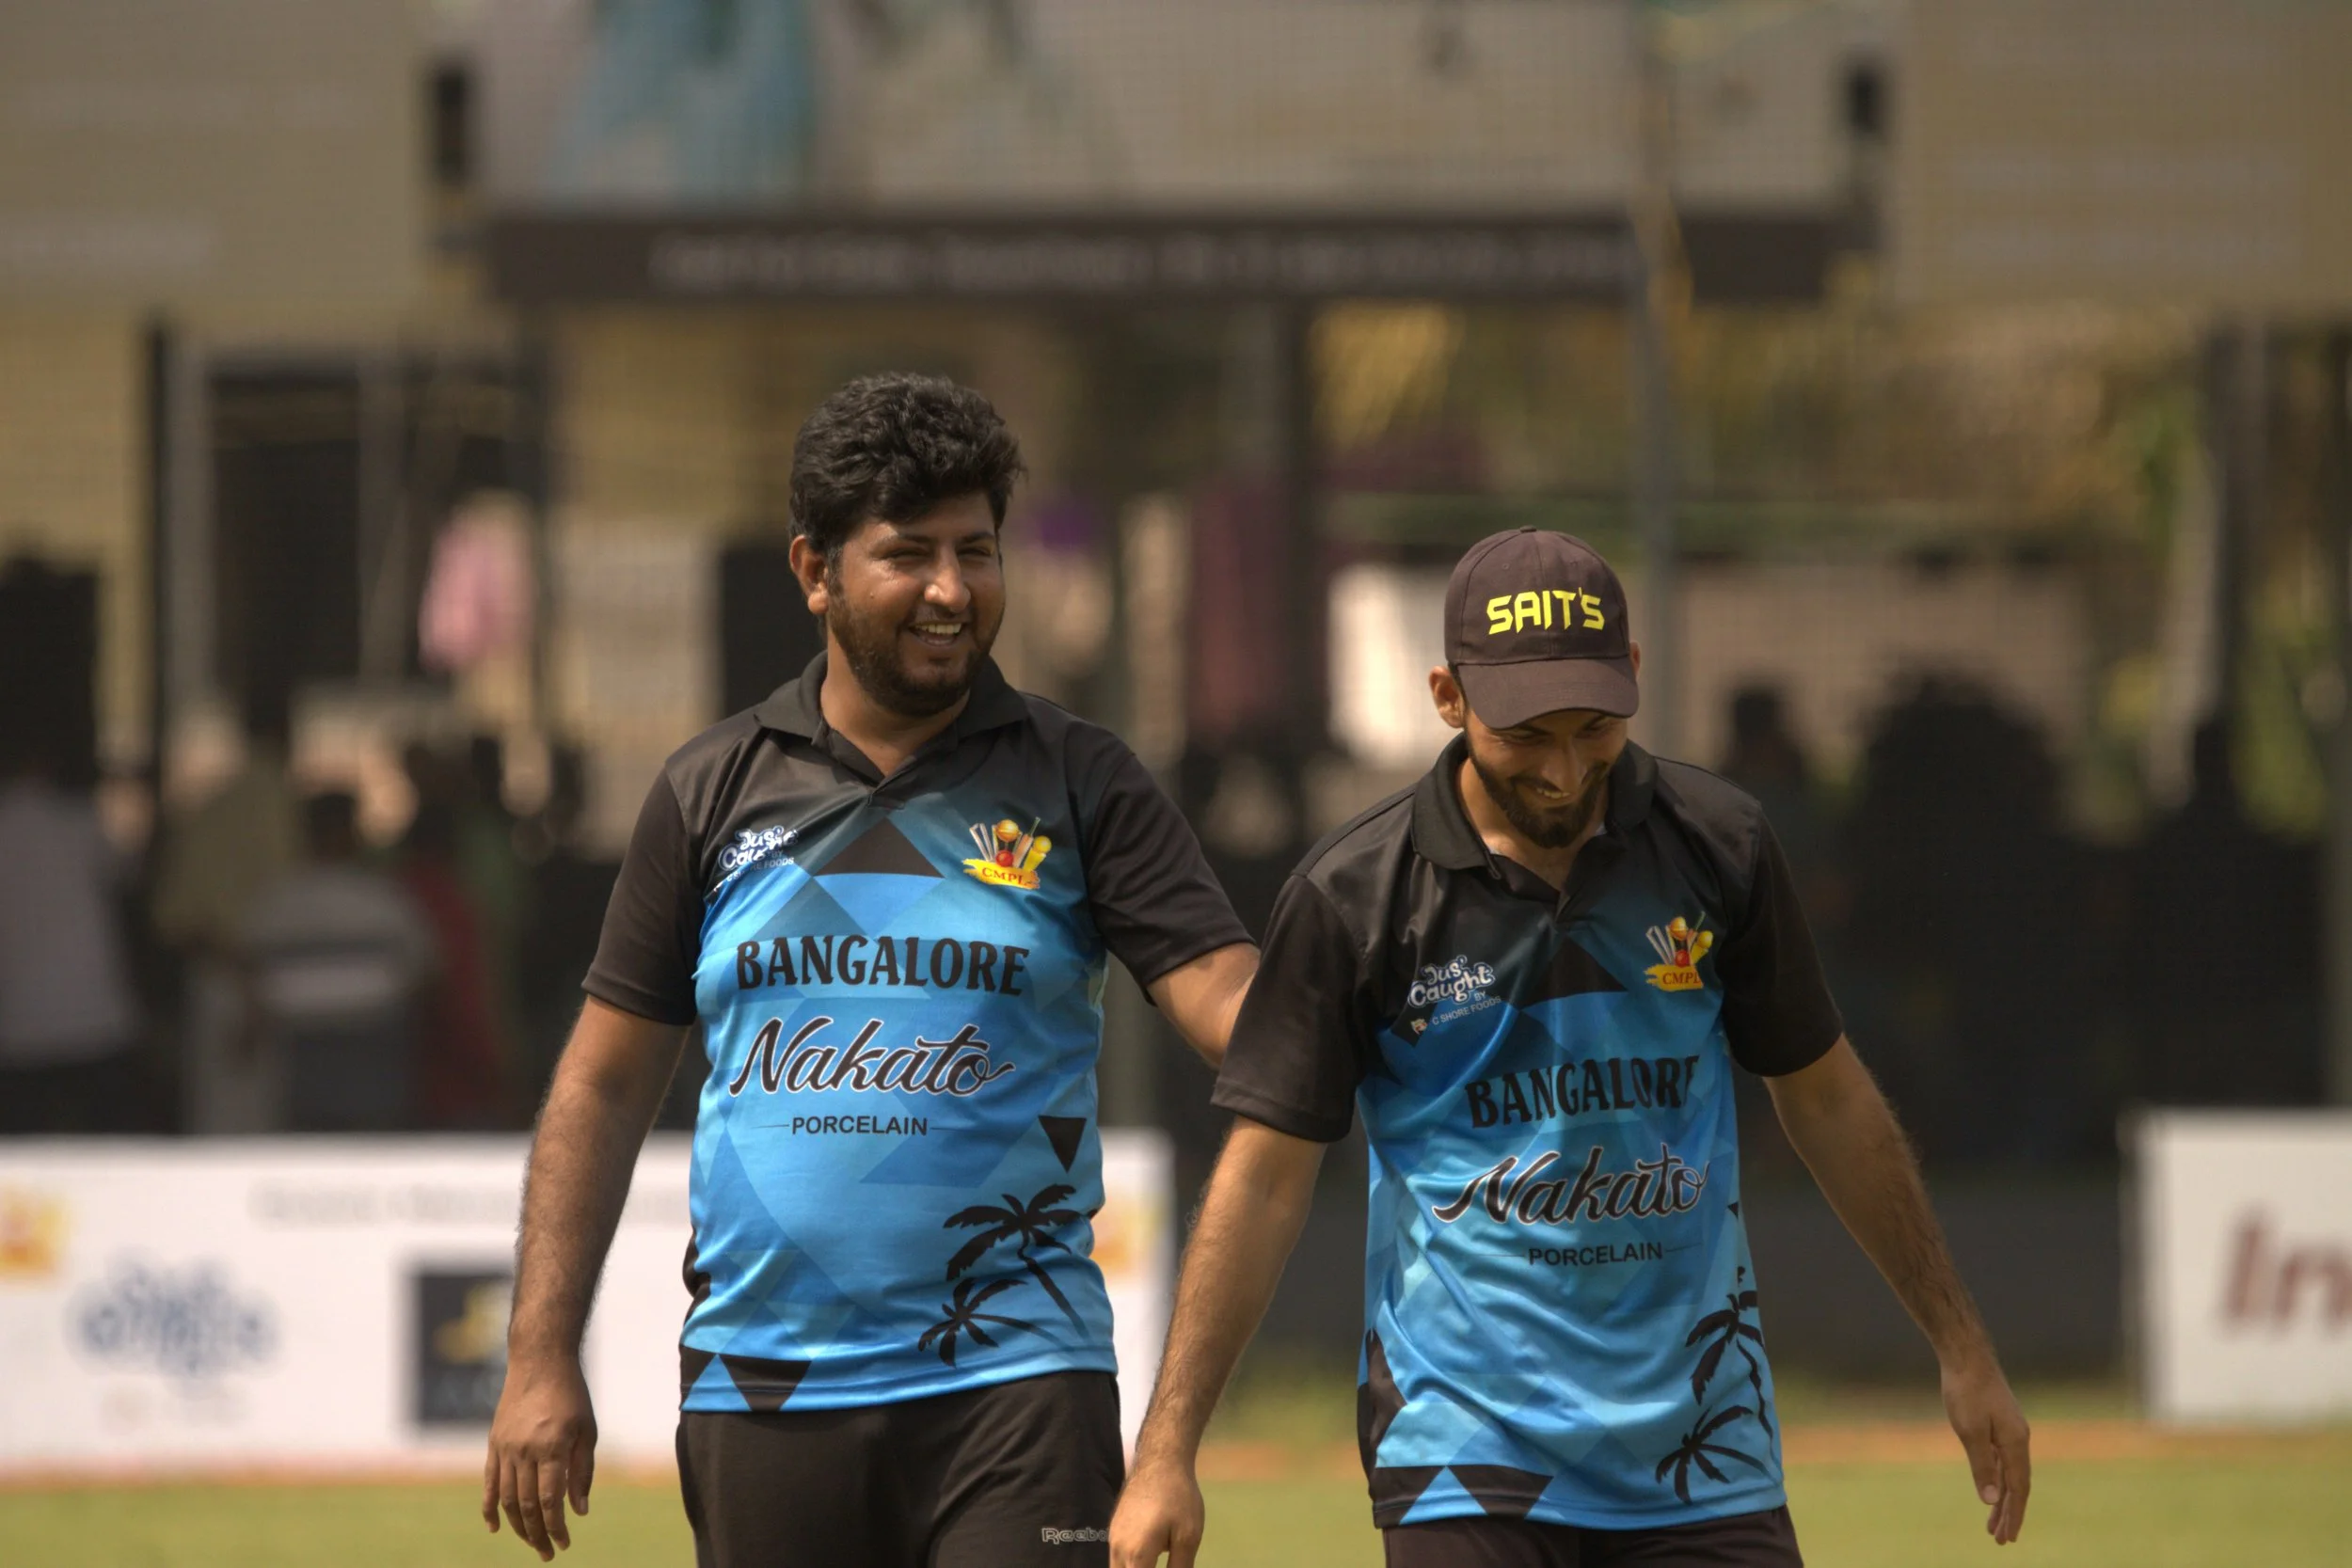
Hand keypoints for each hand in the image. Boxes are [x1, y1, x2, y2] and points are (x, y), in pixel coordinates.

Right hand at [482, 1353, 596, 1559]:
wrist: (540, 1361)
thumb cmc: (572, 1395)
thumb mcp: (588, 1430)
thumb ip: (583, 1472)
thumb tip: (578, 1511)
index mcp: (552, 1447)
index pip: (550, 1501)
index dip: (556, 1527)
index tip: (564, 1544)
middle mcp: (524, 1450)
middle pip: (527, 1505)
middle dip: (537, 1534)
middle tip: (548, 1554)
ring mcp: (505, 1448)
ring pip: (507, 1499)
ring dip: (518, 1526)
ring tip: (532, 1543)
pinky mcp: (494, 1444)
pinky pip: (490, 1483)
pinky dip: (491, 1508)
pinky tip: (495, 1528)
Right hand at [1110, 1453, 1205, 1567]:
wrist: (1160, 1460)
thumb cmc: (1178, 1498)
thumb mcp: (1187, 1537)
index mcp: (1136, 1555)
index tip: (1168, 1567)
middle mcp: (1118, 1549)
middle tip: (1160, 1565)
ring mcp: (1113, 1537)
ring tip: (1154, 1561)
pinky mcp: (1115, 1528)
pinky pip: (1117, 1558)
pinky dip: (1129, 1566)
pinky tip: (1146, 1561)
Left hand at [1941, 1353, 2030, 1544]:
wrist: (1967, 1356)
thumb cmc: (1967, 1390)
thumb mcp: (1970, 1431)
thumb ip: (1982, 1466)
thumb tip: (1990, 1500)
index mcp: (2016, 1443)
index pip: (2018, 1489)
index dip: (2013, 1515)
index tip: (2007, 1537)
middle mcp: (2018, 1440)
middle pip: (2017, 1485)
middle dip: (2009, 1513)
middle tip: (2001, 1540)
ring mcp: (2010, 1432)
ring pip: (2010, 1474)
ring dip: (2003, 1499)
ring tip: (1993, 1523)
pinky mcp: (2000, 1424)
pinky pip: (2003, 1461)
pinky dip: (1998, 1479)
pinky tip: (1992, 1489)